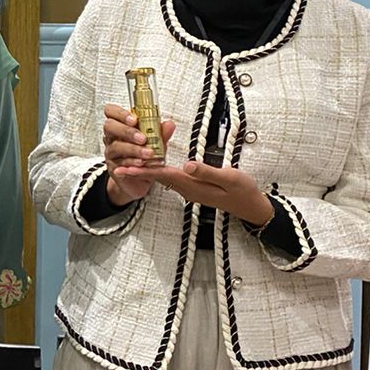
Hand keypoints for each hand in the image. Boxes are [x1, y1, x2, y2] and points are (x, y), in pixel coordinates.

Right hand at [100, 104, 175, 205]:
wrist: (141, 180)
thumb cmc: (146, 157)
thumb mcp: (157, 143)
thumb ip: (161, 133)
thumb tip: (169, 124)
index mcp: (121, 125)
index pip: (111, 111)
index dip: (120, 113)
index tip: (134, 119)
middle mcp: (113, 137)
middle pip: (109, 126)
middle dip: (127, 131)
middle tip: (142, 138)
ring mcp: (111, 152)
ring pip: (115, 146)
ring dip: (133, 149)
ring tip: (148, 153)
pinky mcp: (113, 167)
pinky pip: (119, 163)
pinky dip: (132, 163)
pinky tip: (141, 163)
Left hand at [115, 157, 273, 225]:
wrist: (252, 206)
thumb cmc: (243, 191)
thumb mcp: (229, 178)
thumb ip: (207, 172)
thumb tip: (187, 165)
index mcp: (193, 186)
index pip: (163, 175)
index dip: (143, 170)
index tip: (125, 167)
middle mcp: (188, 189)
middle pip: (158, 178)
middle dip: (138, 171)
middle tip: (117, 164)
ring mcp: (190, 190)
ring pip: (163, 178)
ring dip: (146, 171)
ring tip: (129, 163)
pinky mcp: (194, 188)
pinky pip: (171, 179)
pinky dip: (159, 171)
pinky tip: (154, 165)